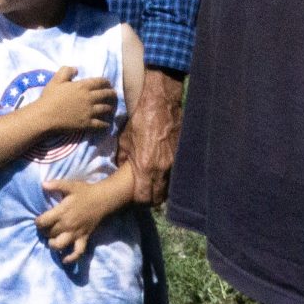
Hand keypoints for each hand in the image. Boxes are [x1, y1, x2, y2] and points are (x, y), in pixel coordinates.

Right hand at [33, 66, 115, 138]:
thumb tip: (76, 69)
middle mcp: (89, 98)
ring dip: (110, 108)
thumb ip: (67, 71)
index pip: (100, 82)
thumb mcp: (56, 79)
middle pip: (106, 94)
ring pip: (105, 109)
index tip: (108, 83)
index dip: (106, 82)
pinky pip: (100, 124)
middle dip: (112, 94)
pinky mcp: (87, 123)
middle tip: (114, 94)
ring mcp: (89, 111)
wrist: (46, 115)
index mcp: (83, 86)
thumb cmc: (50, 97)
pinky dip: (105, 124)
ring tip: (111, 108)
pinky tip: (107, 124)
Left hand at [36, 172, 133, 263]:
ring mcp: (76, 233)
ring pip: (60, 245)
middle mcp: (67, 225)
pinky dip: (71, 258)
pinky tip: (64, 260)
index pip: (43, 222)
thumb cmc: (85, 192)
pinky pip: (78, 252)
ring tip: (51, 240)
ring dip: (52, 245)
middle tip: (45, 228)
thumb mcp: (70, 185)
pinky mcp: (84, 238)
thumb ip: (56, 184)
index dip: (38, 222)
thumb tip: (42, 184)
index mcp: (62, 212)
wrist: (102, 199)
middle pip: (49, 233)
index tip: (38, 220)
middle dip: (44, 232)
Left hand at [118, 66, 184, 207]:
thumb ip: (124, 158)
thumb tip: (121, 168)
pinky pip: (175, 174)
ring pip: (169, 187)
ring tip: (153, 185)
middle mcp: (163, 168)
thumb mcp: (126, 140)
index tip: (135, 198)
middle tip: (144, 195)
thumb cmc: (140, 119)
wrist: (161, 103)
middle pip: (159, 197)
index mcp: (146, 166)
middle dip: (151, 199)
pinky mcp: (182, 155)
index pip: (145, 197)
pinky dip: (169, 177)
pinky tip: (162, 172)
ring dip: (161, 189)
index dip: (139, 200)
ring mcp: (175, 163)